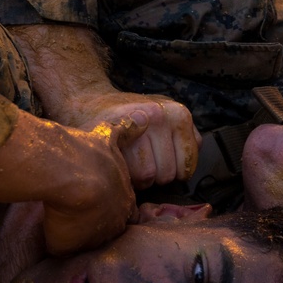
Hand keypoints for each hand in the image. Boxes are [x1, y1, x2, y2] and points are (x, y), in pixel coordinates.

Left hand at [40, 113, 146, 254]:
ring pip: (120, 169)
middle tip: (88, 202)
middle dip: (108, 201)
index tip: (90, 226)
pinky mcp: (106, 141)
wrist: (69, 178)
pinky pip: (124, 130)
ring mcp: (118, 165)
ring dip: (107, 173)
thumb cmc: (67, 215)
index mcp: (119, 220)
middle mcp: (126, 192)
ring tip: (90, 175)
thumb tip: (65, 252)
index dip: (104, 227)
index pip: (120, 225)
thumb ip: (69, 249)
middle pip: (123, 197)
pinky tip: (140, 120)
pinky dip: (131, 127)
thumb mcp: (63, 245)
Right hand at [76, 92, 200, 189]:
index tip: (160, 162)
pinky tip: (119, 160)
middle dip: (154, 176)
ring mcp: (137, 124)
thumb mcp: (169, 120)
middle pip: (166, 176)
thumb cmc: (135, 118)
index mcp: (180, 116)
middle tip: (141, 160)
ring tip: (130, 161)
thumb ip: (187, 140)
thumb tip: (188, 168)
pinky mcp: (116, 134)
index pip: (186, 170)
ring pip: (147, 178)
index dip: (172, 172)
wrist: (94, 104)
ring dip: (137, 178)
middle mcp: (161, 117)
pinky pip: (127, 173)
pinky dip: (123, 173)